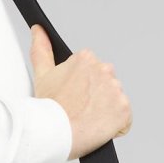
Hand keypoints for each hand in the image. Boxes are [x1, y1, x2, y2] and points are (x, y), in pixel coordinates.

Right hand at [30, 23, 130, 159]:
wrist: (54, 133)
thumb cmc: (48, 108)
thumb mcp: (42, 74)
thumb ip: (42, 49)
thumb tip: (39, 30)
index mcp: (87, 59)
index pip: (93, 73)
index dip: (82, 89)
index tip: (72, 97)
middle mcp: (105, 70)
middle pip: (106, 86)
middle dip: (96, 98)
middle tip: (79, 110)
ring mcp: (116, 90)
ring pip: (115, 103)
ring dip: (105, 113)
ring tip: (87, 120)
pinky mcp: (124, 110)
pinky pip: (124, 121)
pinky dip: (114, 128)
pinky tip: (97, 128)